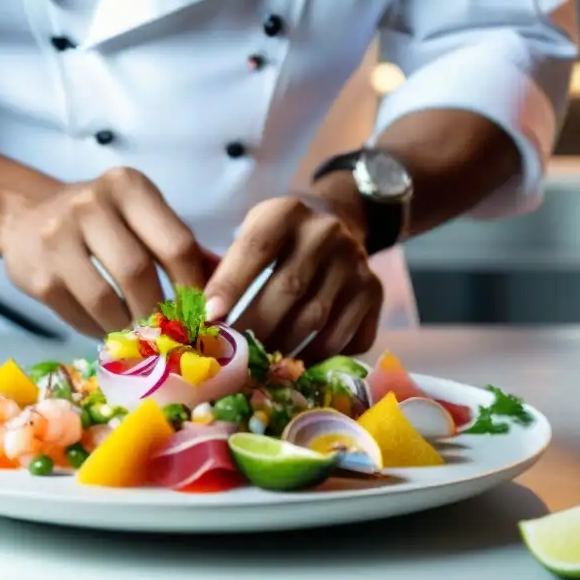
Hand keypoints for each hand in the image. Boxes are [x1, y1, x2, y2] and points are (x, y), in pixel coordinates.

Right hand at [0, 167, 206, 335]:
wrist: (25, 216)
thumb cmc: (101, 222)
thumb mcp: (142, 219)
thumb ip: (185, 250)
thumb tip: (226, 291)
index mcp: (128, 187)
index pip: (176, 245)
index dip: (194, 288)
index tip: (202, 314)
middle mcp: (91, 204)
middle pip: (138, 273)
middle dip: (160, 314)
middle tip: (171, 335)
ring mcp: (57, 237)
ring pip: (107, 301)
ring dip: (128, 328)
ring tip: (141, 337)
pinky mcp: (37, 275)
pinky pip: (78, 315)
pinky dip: (98, 330)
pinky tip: (107, 329)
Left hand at [204, 195, 382, 362]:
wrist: (339, 221)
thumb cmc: (278, 239)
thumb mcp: (252, 234)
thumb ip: (228, 269)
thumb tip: (203, 323)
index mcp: (287, 212)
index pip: (256, 247)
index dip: (231, 284)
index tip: (209, 318)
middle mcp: (327, 233)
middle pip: (288, 289)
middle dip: (253, 329)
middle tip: (228, 356)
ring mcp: (356, 264)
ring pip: (315, 321)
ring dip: (281, 351)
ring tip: (256, 368)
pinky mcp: (375, 293)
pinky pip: (344, 338)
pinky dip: (317, 359)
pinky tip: (295, 366)